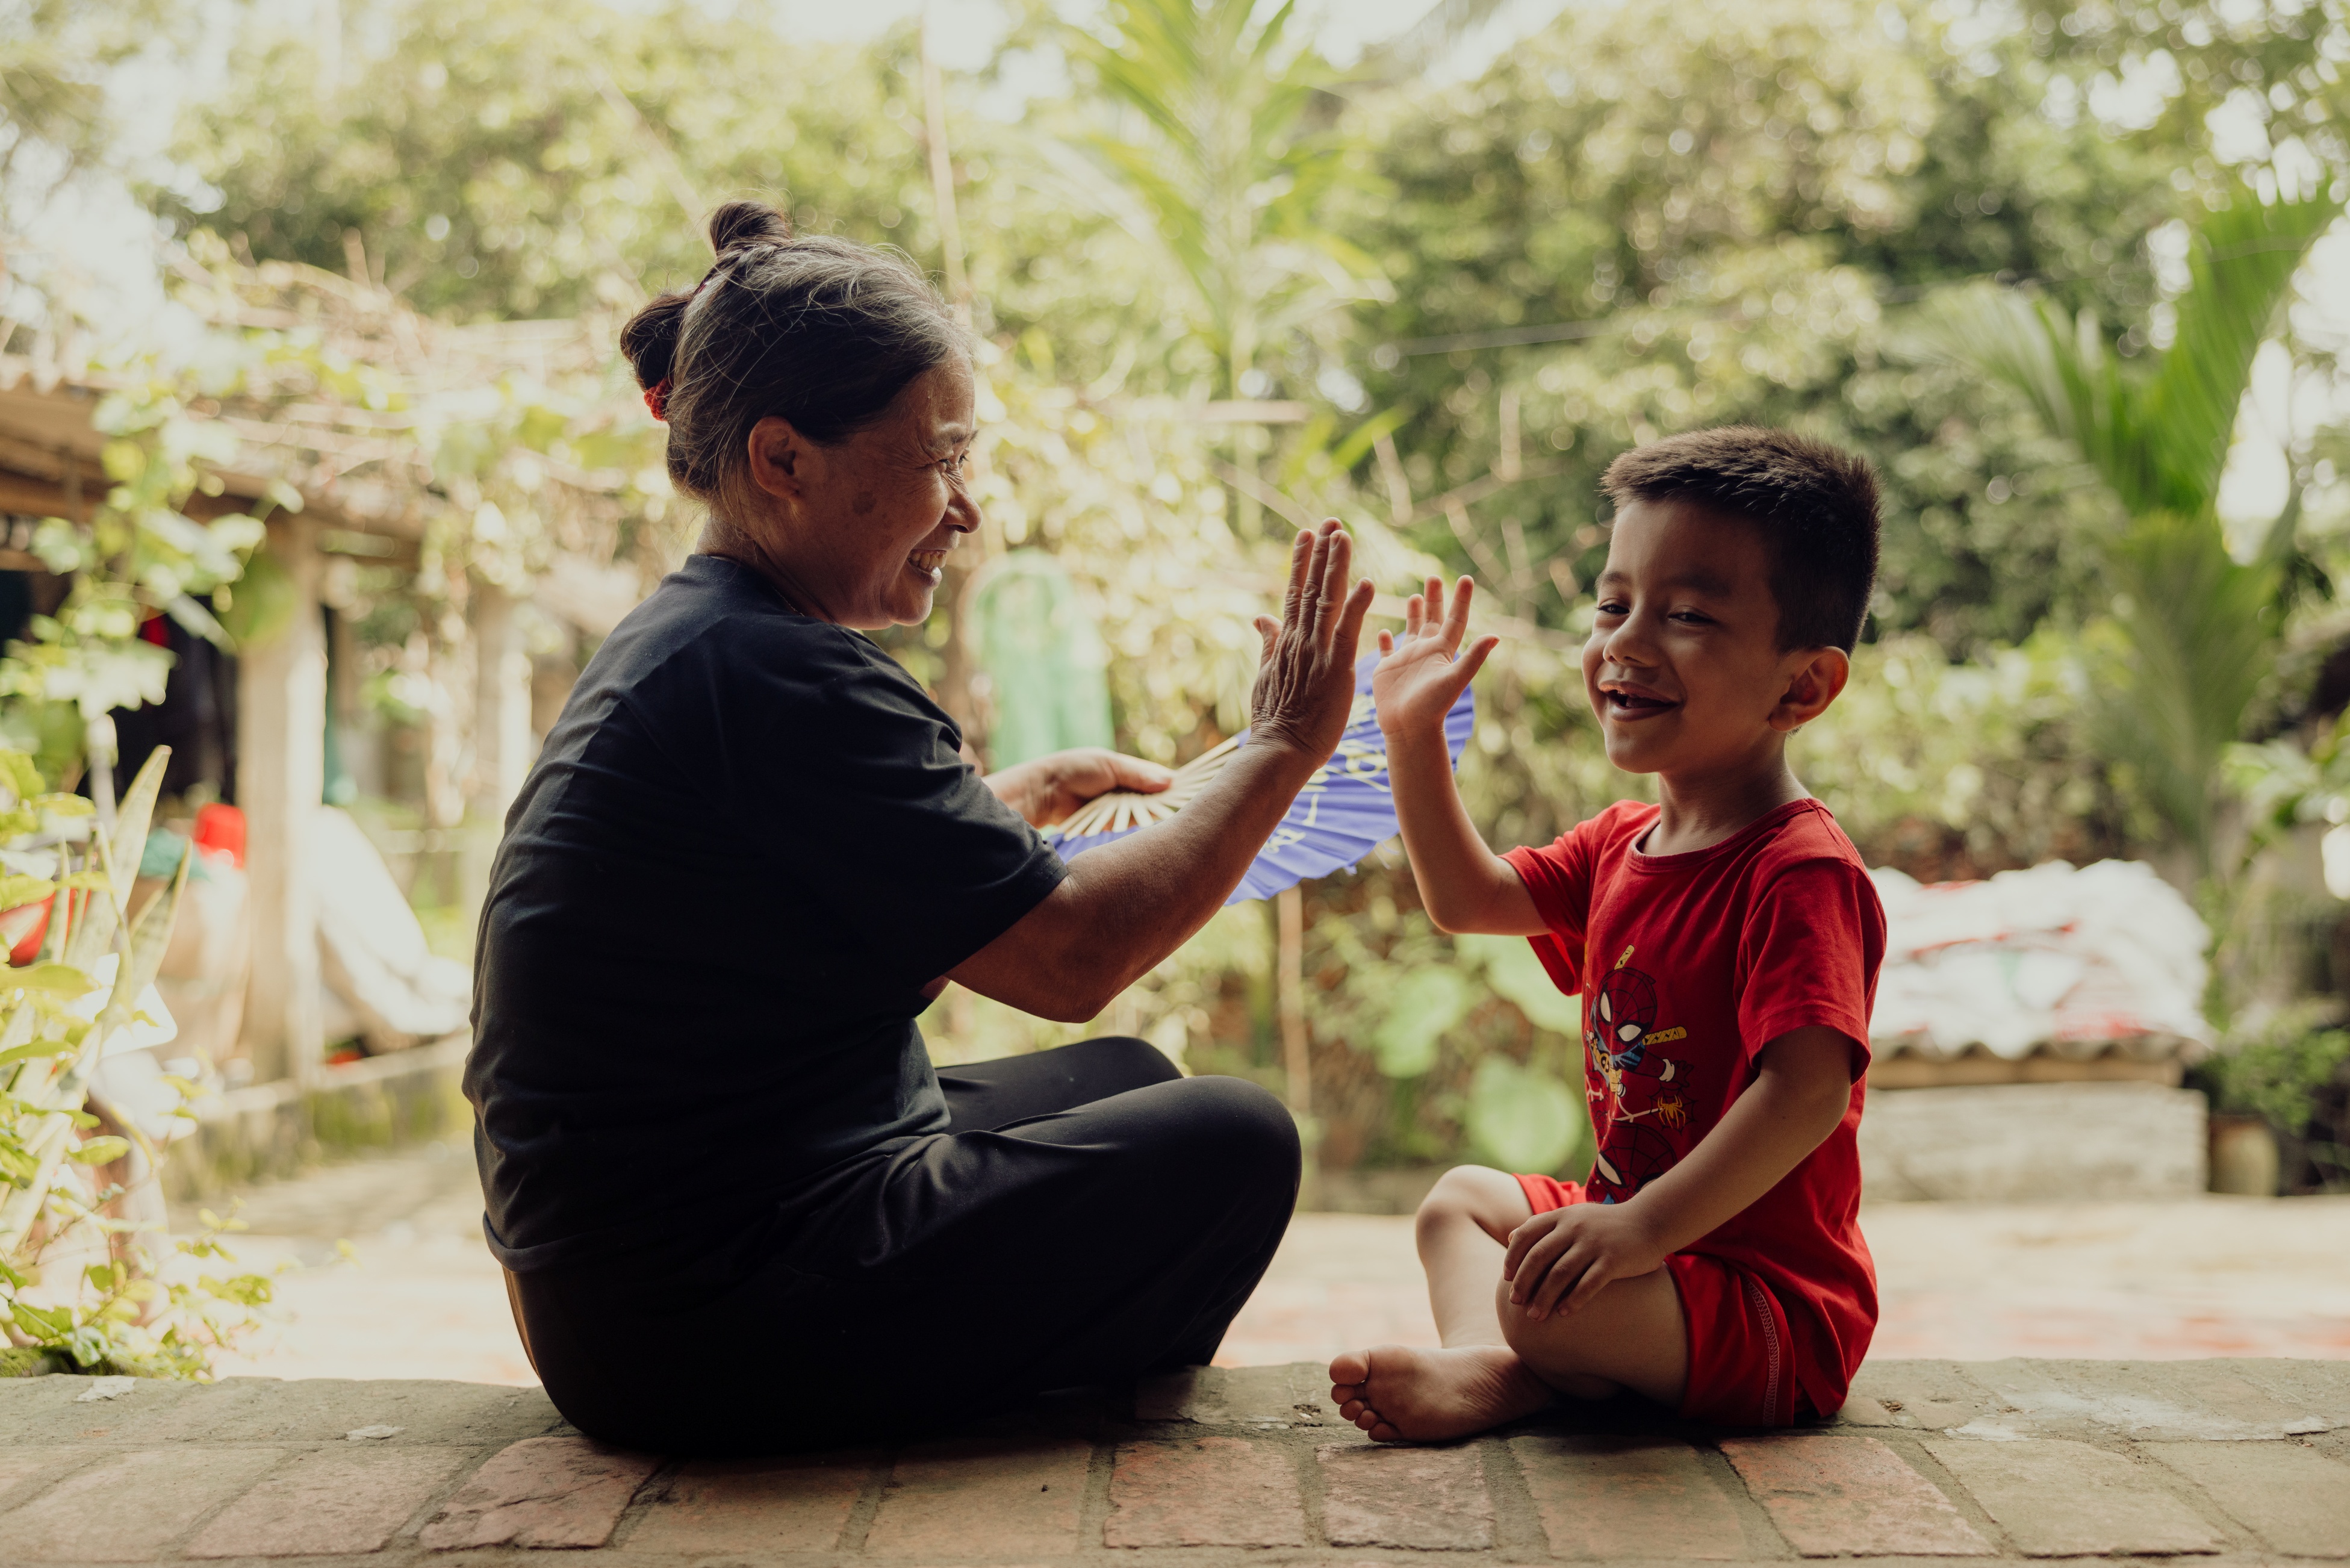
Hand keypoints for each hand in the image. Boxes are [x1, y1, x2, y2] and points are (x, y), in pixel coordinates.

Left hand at [983, 747, 1172, 828]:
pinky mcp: (1109, 825)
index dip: (1174, 786)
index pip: (1160, 779)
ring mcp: (1119, 808)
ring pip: (1143, 816)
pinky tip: (1142, 832)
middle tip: (1178, 812)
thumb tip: (1170, 781)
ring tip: (1162, 823)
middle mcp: (1128, 790)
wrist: (1045, 792)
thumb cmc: (1076, 770)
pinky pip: (1127, 827)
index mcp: (1130, 771)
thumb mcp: (1109, 765)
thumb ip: (1137, 775)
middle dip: (1164, 805)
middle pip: (1155, 800)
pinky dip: (1132, 828)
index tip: (1190, 793)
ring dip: (1149, 819)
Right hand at [1249, 520, 1375, 760]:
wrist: (1279, 750)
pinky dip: (1357, 606)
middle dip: (1320, 553)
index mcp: (1285, 642)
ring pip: (1327, 600)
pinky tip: (1368, 582)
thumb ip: (1267, 643)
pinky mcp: (1335, 668)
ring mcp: (1316, 652)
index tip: (1308, 533)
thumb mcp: (1265, 676)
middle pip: (1309, 587)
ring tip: (1344, 535)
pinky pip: (1348, 631)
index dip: (1302, 562)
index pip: (1294, 594)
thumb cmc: (1275, 721)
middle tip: (1331, 521)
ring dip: (1336, 567)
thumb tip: (1260, 617)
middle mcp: (1299, 640)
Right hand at [1374, 576, 1498, 742]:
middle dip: (1435, 598)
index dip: (1461, 600)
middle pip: (1433, 619)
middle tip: (1434, 577)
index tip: (1466, 578)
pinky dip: (1385, 641)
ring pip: (1412, 630)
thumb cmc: (1432, 706)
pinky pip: (1387, 651)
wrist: (1408, 729)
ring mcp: (1406, 660)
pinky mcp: (1387, 670)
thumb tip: (1496, 636)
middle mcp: (1425, 652)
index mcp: (1442, 651)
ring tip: (1416, 596)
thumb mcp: (1454, 679)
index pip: (1455, 620)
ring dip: (1414, 614)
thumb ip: (1473, 657)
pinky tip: (1382, 631)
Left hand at [1501, 1201, 1670, 1320]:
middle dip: (1524, 1282)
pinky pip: (1589, 1283)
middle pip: (1539, 1257)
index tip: (1506, 1278)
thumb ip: (1544, 1225)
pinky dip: (1574, 1300)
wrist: (1650, 1221)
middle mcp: (1575, 1227)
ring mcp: (1594, 1243)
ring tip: (1536, 1316)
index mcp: (1562, 1216)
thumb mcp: (1574, 1215)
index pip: (1526, 1234)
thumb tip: (1510, 1237)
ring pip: (1560, 1273)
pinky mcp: (1613, 1260)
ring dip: (1544, 1297)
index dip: (1512, 1257)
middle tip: (1515, 1303)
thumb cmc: (1606, 1224)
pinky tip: (1564, 1313)